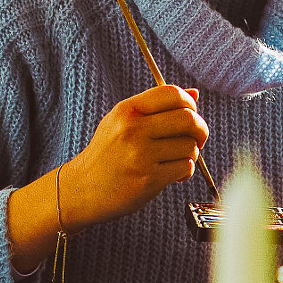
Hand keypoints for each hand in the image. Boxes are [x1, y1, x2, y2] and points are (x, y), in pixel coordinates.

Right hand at [66, 86, 209, 224]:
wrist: (82, 189)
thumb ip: (156, 107)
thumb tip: (195, 93)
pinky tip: (173, 175)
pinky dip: (185, 172)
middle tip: (197, 140)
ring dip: (191, 155)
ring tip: (176, 160)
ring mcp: (140, 154)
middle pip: (188, 118)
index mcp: (128, 110)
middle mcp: (133, 129)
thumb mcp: (122, 122)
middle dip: (200, 130)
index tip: (191, 116)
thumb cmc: (107, 154)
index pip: (173, 94)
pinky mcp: (148, 179)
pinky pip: (184, 168)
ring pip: (189, 146)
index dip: (191, 104)